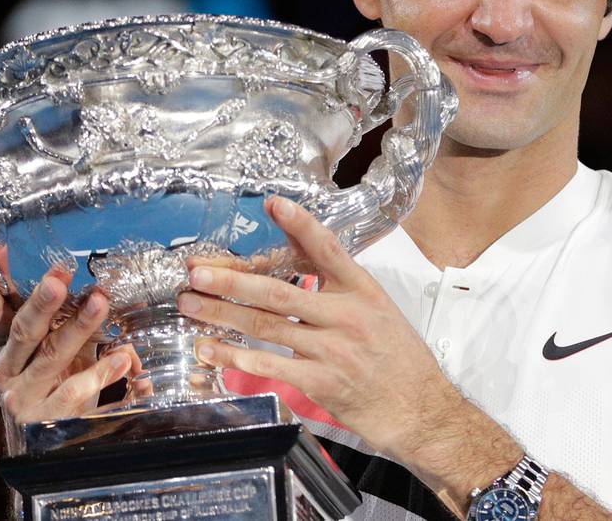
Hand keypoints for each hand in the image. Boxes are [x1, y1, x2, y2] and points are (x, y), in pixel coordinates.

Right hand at [0, 248, 141, 430]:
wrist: (50, 443)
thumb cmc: (54, 382)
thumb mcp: (53, 344)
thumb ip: (60, 313)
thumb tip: (71, 272)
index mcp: (4, 347)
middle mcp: (8, 370)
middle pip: (23, 331)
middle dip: (41, 301)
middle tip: (59, 277)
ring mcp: (23, 397)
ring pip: (51, 356)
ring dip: (78, 326)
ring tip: (100, 302)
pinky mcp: (46, 419)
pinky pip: (74, 391)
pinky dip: (100, 373)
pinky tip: (122, 357)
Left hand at [177, 198, 474, 462]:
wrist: (420, 409)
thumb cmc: (399, 360)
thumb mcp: (380, 311)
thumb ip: (341, 291)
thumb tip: (299, 269)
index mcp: (363, 291)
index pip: (328, 249)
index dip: (300, 225)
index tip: (273, 204)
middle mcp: (346, 315)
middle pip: (278, 291)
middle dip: (231, 279)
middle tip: (196, 270)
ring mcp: (332, 350)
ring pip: (265, 326)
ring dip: (221, 314)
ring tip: (190, 304)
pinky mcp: (320, 382)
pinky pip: (268, 365)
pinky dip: (234, 357)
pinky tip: (210, 349)